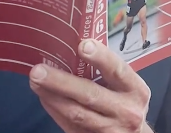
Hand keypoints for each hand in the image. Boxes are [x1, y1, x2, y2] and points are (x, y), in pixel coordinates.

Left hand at [29, 39, 151, 132]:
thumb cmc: (127, 102)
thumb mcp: (127, 85)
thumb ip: (108, 70)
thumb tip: (74, 47)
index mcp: (135, 90)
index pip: (118, 70)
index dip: (101, 57)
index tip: (82, 45)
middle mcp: (125, 111)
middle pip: (90, 95)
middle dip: (61, 82)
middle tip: (39, 70)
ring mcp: (110, 129)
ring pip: (76, 113)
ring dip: (52, 97)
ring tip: (35, 82)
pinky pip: (69, 126)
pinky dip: (54, 110)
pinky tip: (45, 97)